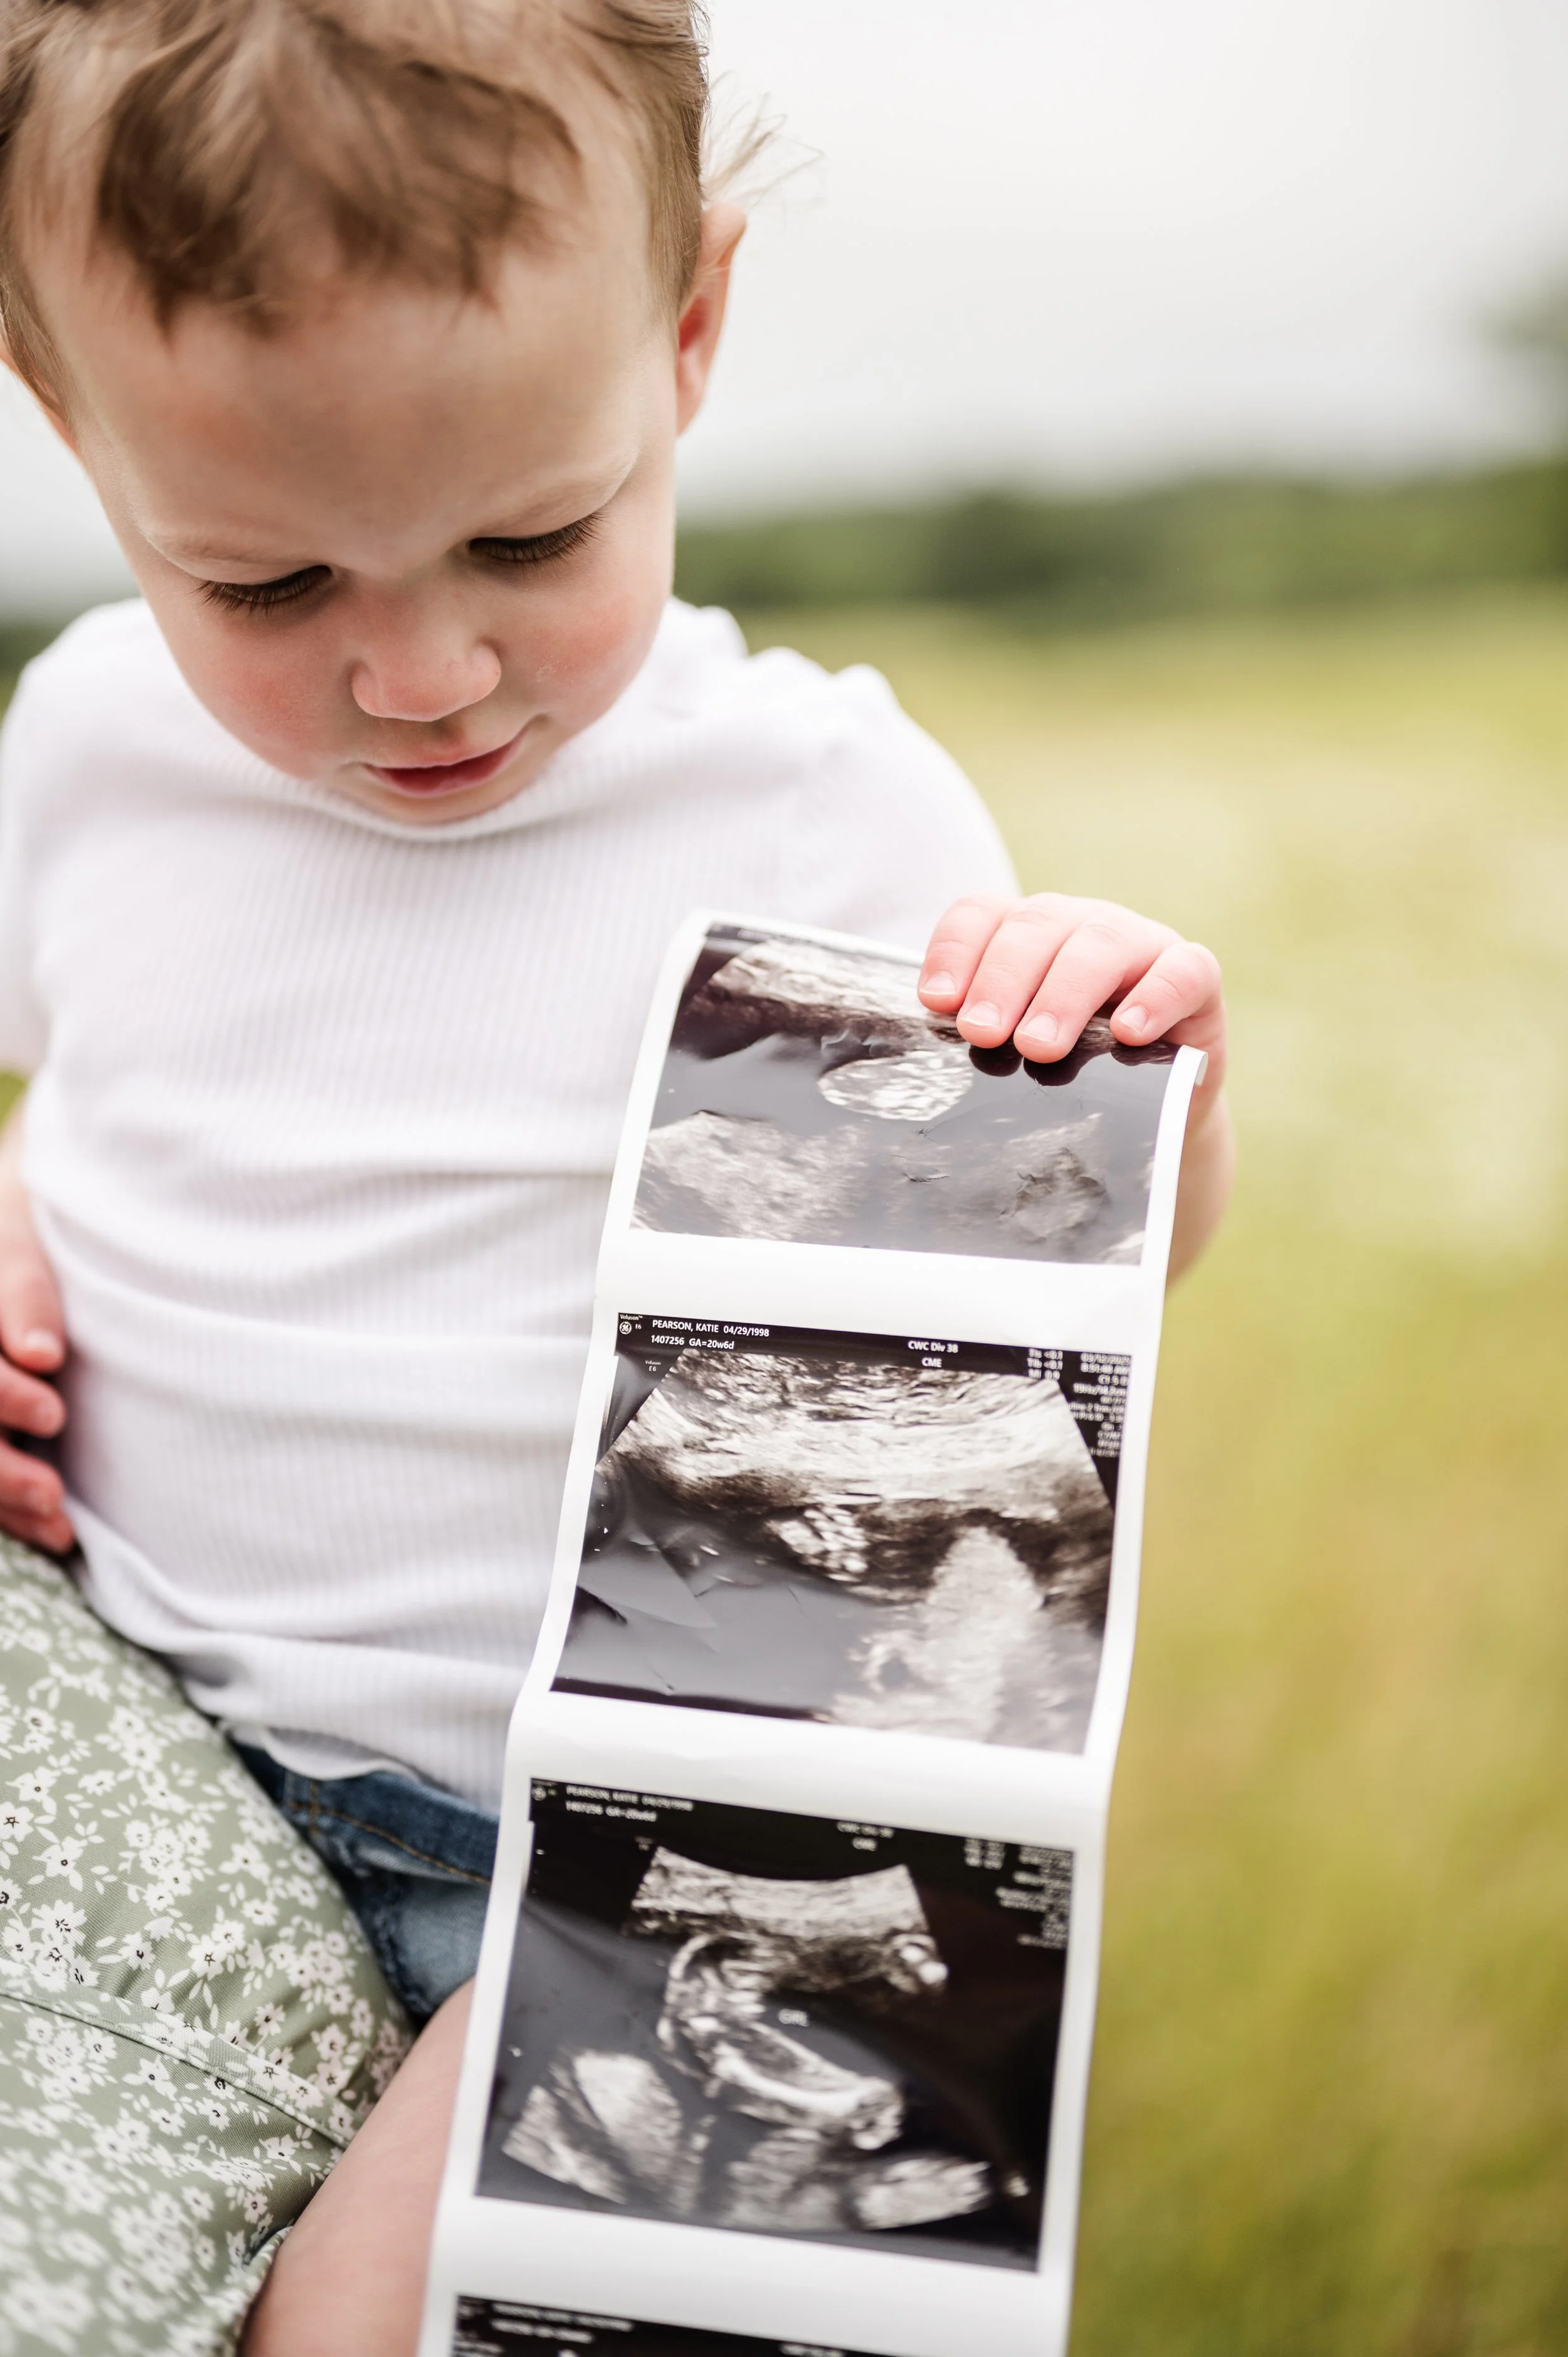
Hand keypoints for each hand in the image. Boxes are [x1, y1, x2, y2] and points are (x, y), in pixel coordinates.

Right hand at [0, 1132, 71, 1553]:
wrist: (20, 1222)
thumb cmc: (27, 1218)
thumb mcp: (17, 1231)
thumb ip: (22, 1288)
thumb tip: (41, 1353)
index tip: (52, 1399)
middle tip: (54, 1491)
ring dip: (1, 1500)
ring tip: (57, 1520)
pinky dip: (6, 1510)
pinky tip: (48, 1529)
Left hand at [918, 892, 1231, 1275]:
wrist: (1149, 1114)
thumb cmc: (1067, 1074)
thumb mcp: (1015, 1054)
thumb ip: (977, 1043)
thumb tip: (915, 1067)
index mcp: (1025, 933)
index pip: (981, 914)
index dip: (955, 951)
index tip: (935, 1003)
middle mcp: (1079, 925)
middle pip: (1035, 927)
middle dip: (1002, 980)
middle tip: (982, 1033)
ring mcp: (1139, 943)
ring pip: (1100, 944)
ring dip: (1064, 994)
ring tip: (1038, 1047)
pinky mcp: (1194, 975)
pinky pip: (1183, 970)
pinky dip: (1157, 995)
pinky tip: (1130, 1031)